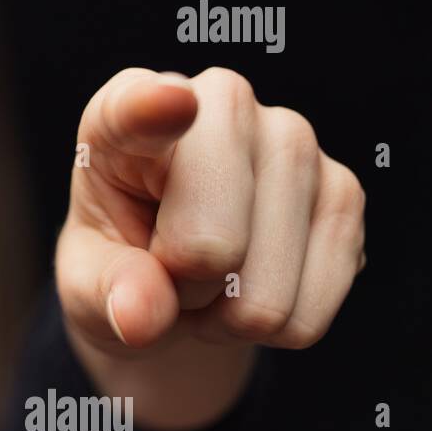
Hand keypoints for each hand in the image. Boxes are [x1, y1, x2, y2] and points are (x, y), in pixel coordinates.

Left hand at [55, 67, 365, 428]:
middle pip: (211, 242)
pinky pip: (308, 314)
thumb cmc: (119, 264)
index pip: (135, 109)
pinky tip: (252, 287)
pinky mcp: (344, 191)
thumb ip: (103, 294)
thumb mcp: (87, 283)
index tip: (169, 102)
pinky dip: (274, 328)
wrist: (177, 283)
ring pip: (264, 294)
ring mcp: (293, 140)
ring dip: (229, 314)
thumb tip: (141, 317)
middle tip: (168, 268)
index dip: (152, 109)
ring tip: (207, 278)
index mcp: (124, 115)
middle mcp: (220, 104)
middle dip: (184, 287)